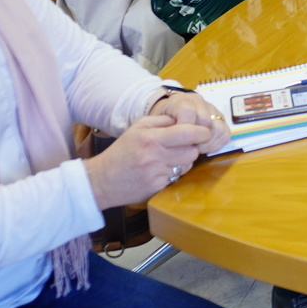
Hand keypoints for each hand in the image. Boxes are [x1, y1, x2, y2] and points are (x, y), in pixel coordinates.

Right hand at [84, 113, 214, 208]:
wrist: (102, 180)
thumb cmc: (122, 151)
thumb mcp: (138, 128)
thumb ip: (162, 121)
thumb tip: (185, 120)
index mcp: (151, 138)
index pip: (188, 133)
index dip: (202, 132)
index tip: (204, 132)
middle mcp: (155, 156)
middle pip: (192, 151)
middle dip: (192, 147)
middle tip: (183, 146)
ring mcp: (156, 174)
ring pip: (187, 165)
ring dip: (183, 161)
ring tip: (168, 158)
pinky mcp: (157, 187)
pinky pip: (176, 177)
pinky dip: (173, 173)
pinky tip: (160, 170)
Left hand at [149, 90, 230, 155]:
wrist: (169, 112)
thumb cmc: (161, 122)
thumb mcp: (156, 124)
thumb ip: (163, 130)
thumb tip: (172, 146)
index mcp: (180, 101)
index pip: (188, 113)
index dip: (184, 131)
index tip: (178, 143)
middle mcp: (198, 102)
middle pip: (206, 122)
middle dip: (197, 140)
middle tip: (188, 149)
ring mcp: (211, 109)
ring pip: (219, 128)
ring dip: (209, 143)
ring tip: (198, 149)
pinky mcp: (220, 118)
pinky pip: (226, 133)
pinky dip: (217, 144)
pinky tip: (206, 148)